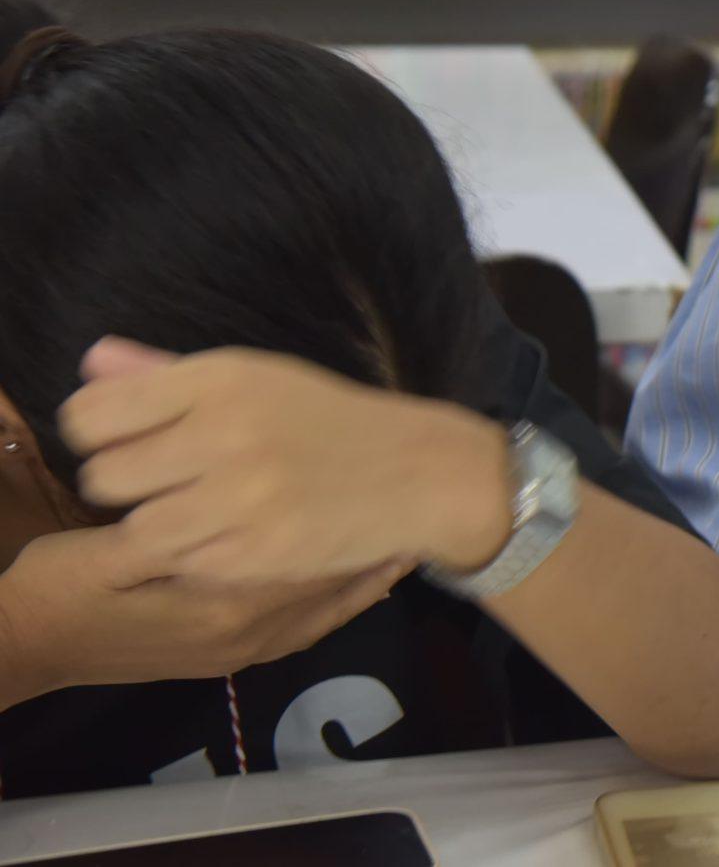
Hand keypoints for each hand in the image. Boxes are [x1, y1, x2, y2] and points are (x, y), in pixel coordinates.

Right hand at [0, 523, 402, 700]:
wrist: (27, 647)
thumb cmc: (63, 591)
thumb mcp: (110, 552)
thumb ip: (167, 528)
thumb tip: (216, 498)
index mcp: (221, 604)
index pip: (309, 558)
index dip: (350, 520)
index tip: (392, 482)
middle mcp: (244, 634)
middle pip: (328, 583)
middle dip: (368, 544)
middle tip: (418, 508)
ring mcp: (239, 649)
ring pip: (323, 607)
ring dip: (361, 571)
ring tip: (407, 537)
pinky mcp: (228, 654)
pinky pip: (304, 627)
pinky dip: (339, 602)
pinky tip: (365, 581)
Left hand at [59, 339, 513, 588]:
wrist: (418, 473)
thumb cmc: (328, 421)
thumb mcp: (256, 379)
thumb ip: (165, 374)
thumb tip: (92, 362)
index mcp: (221, 379)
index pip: (92, 413)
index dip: (99, 431)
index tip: (129, 438)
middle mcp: (225, 433)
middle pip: (104, 476)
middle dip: (129, 483)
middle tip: (171, 480)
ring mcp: (240, 498)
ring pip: (137, 527)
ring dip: (159, 524)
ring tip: (201, 510)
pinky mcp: (253, 554)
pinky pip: (181, 563)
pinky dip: (195, 555)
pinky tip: (230, 535)